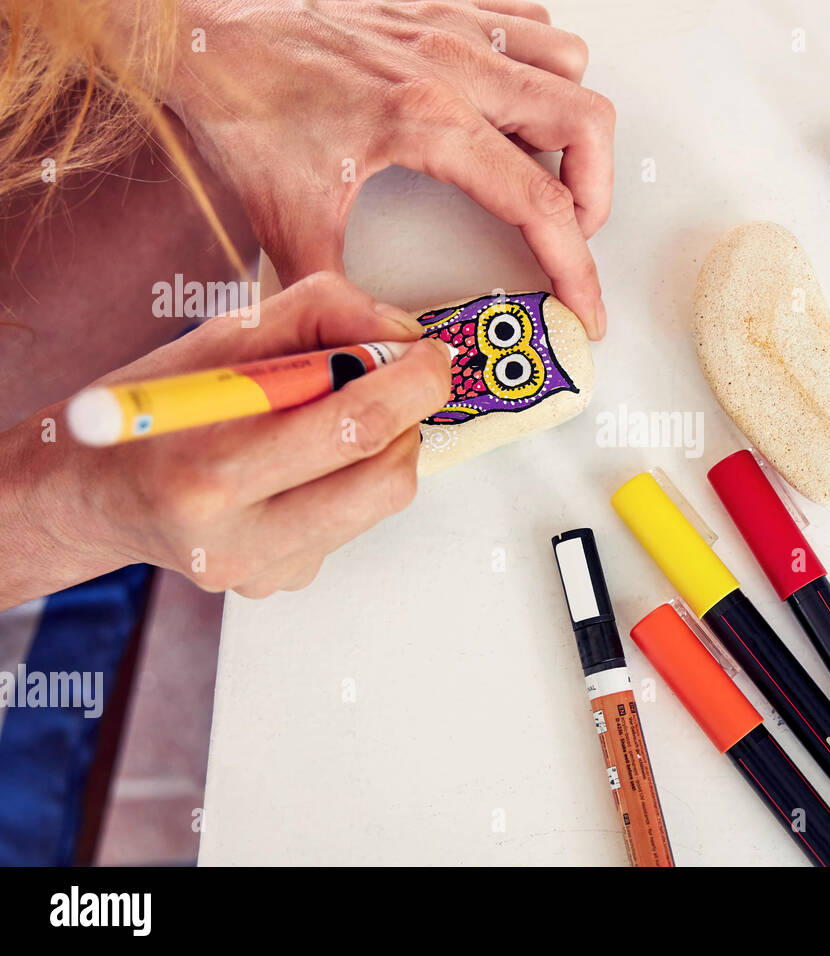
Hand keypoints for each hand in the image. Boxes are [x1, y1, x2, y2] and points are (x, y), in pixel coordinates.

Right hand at [0, 272, 450, 607]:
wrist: (87, 494)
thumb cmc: (152, 407)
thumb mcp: (221, 336)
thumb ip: (318, 313)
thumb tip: (404, 333)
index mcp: (212, 470)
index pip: (354, 428)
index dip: (411, 384)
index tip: (430, 354)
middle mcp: (236, 537)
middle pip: (386, 479)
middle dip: (408, 419)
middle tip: (398, 383)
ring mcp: (259, 571)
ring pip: (379, 502)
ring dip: (379, 450)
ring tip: (329, 423)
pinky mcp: (276, 583)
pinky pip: (349, 525)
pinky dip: (344, 483)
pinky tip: (293, 470)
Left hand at [163, 0, 613, 337]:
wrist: (205, 28)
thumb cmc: (243, 99)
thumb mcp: (288, 217)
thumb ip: (341, 294)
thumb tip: (379, 339)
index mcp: (427, 120)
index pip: (539, 203)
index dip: (577, 267)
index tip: (586, 306)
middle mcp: (454, 65)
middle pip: (585, 123)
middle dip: (597, 194)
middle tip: (570, 234)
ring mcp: (453, 27)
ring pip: (569, 65)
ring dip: (574, 125)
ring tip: (549, 171)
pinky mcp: (442, 6)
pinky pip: (530, 23)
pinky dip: (543, 68)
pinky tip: (514, 106)